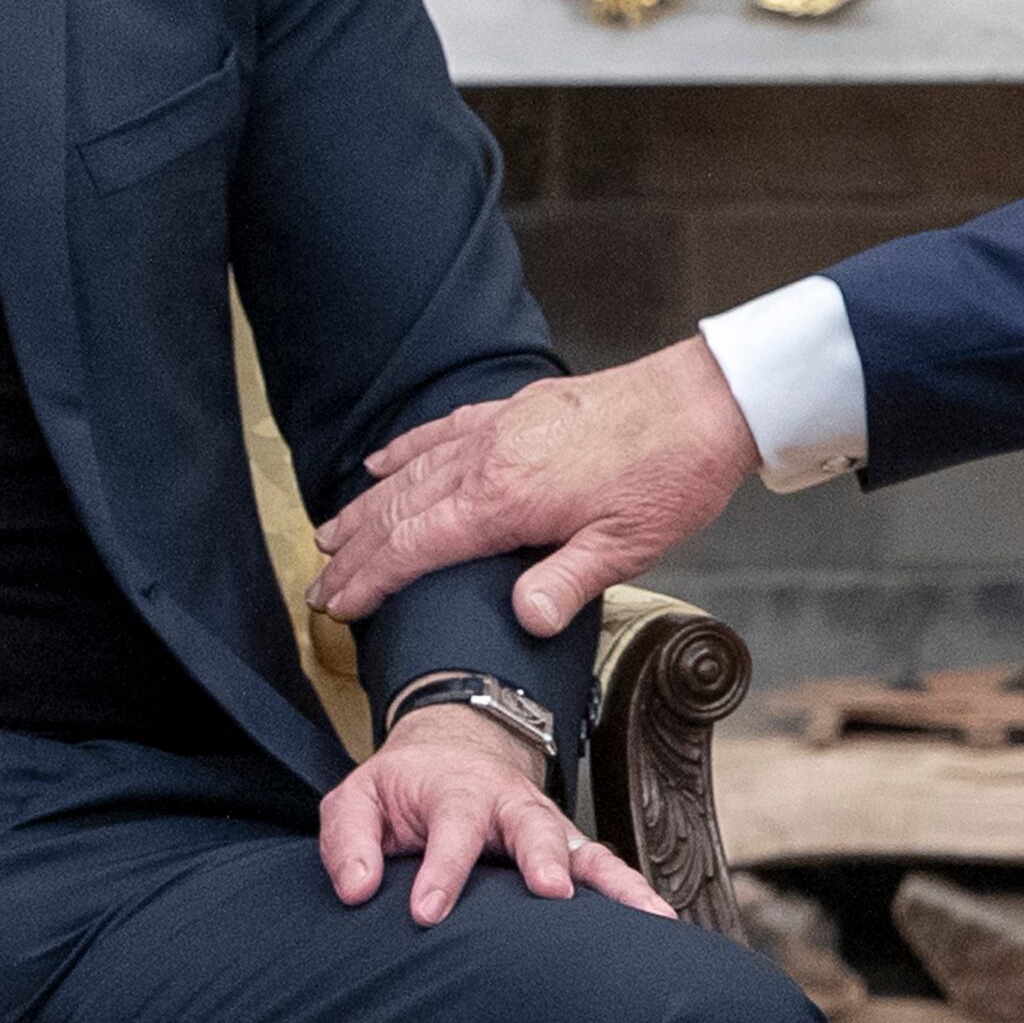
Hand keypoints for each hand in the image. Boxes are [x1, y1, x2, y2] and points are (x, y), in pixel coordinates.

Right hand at [309, 338, 761, 638]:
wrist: (704, 402)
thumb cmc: (671, 475)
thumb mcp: (626, 547)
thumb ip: (566, 583)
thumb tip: (520, 620)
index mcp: (507, 499)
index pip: (415, 546)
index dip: (371, 578)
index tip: (338, 603)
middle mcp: (490, 458)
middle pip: (400, 509)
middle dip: (354, 550)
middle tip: (319, 584)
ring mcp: (499, 428)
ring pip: (412, 470)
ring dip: (367, 505)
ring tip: (330, 534)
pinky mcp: (516, 409)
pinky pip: (442, 430)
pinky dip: (405, 449)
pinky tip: (381, 462)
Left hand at [322, 703, 674, 927]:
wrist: (451, 753)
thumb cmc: (402, 789)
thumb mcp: (356, 800)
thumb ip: (349, 841)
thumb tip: (357, 890)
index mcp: (455, 790)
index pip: (451, 828)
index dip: (442, 870)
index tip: (428, 912)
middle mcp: (510, 804)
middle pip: (534, 825)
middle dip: (544, 857)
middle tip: (552, 892)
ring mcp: (546, 827)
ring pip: (585, 849)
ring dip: (615, 882)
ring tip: (647, 918)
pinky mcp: (567, 850)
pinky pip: (606, 870)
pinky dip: (634, 894)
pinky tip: (660, 924)